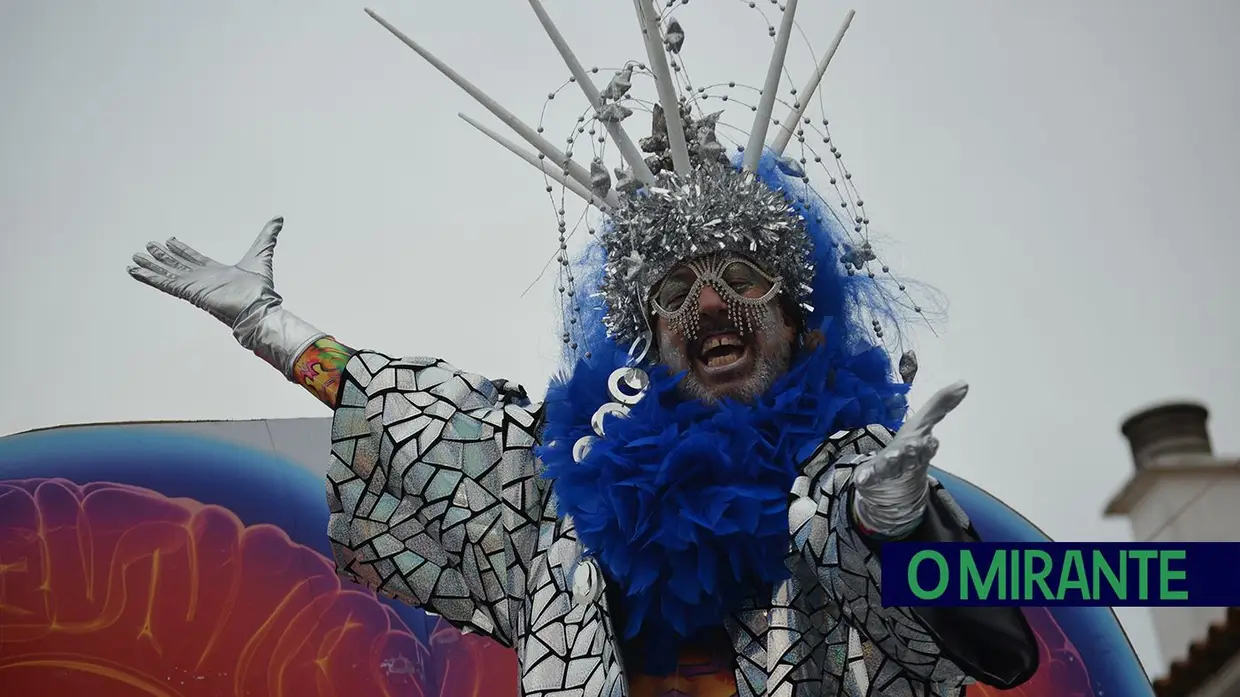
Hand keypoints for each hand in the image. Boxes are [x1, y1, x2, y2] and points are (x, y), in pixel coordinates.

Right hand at [127, 217, 283, 327]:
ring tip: (134, 258)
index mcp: (216, 272)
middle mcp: (202, 279)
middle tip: (147, 246)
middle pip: (177, 265)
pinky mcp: (188, 292)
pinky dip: (150, 277)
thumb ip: (268, 236)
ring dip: (151, 266)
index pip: (193, 258)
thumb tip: (279, 218)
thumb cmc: (260, 287)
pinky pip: (164, 283)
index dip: (181, 250)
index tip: (169, 241)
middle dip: (162, 256)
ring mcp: (193, 286)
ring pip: (167, 273)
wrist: (258, 306)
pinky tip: (135, 271)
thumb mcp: (262, 253)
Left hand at [852, 380, 968, 535]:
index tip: (931, 441)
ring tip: (891, 456)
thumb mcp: (922, 425)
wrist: (894, 487)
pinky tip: (861, 476)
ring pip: (892, 466)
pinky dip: (866, 476)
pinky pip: (868, 476)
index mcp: (920, 448)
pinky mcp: (871, 476)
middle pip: (911, 455)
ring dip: (892, 461)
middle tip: (912, 445)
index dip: (929, 445)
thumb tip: (964, 382)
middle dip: (911, 450)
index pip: (928, 446)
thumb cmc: (909, 451)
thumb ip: (940, 405)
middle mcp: (907, 460)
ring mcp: (889, 470)